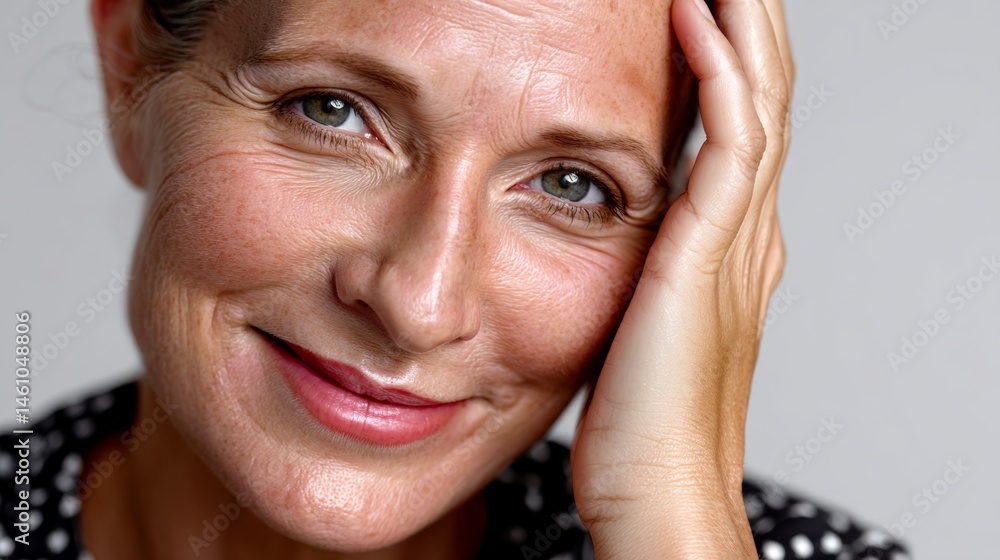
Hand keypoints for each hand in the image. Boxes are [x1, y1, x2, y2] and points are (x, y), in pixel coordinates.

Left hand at [570, 0, 794, 556]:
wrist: (658, 488)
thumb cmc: (639, 421)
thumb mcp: (640, 324)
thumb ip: (645, 274)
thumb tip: (619, 247)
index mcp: (730, 249)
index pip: (744, 129)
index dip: (734, 62)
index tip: (709, 8)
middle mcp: (747, 234)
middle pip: (766, 101)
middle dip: (753, 27)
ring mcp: (737, 241)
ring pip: (759, 103)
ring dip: (744, 27)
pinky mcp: (709, 254)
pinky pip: (728, 142)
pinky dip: (717, 74)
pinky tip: (696, 20)